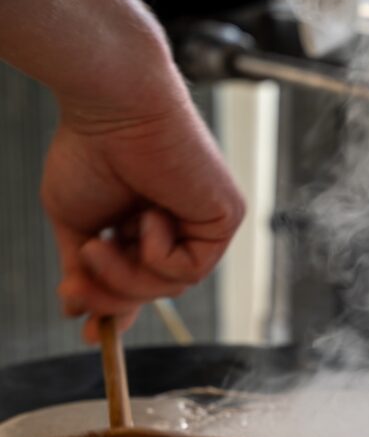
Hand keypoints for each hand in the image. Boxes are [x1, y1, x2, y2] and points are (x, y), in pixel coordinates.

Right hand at [42, 94, 244, 342]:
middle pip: (154, 290)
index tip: (90, 333)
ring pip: (170, 287)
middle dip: (112, 297)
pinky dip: (158, 255)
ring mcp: (206, 222)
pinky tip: (148, 216)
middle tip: (76, 292)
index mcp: (151, 222)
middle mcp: (183, 223)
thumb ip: (85, 269)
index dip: (116, 307)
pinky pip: (189, 270)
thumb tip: (77, 310)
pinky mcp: (225, 218)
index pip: (142, 279)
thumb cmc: (90, 148)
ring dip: (126, 278)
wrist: (110, 103)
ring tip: (98, 245)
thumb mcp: (77, 224)